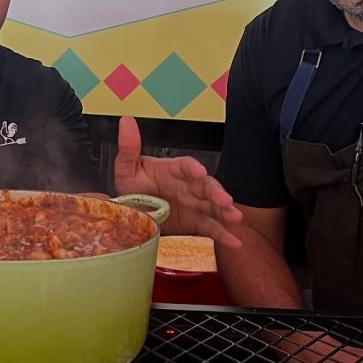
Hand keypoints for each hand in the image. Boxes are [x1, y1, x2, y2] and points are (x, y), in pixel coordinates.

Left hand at [112, 115, 242, 246]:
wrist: (132, 213)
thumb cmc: (133, 187)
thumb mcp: (126, 168)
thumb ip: (129, 147)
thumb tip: (127, 121)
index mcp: (172, 170)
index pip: (185, 166)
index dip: (192, 167)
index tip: (198, 171)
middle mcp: (187, 186)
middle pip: (205, 185)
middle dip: (216, 191)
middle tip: (225, 199)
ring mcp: (194, 204)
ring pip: (214, 206)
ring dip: (226, 211)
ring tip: (235, 217)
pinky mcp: (196, 223)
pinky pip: (212, 228)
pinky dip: (224, 235)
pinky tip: (235, 242)